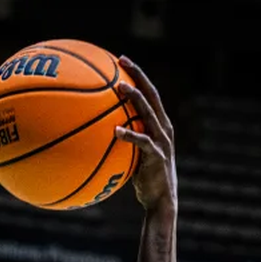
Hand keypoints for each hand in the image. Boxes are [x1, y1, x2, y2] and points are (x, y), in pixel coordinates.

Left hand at [112, 57, 175, 211]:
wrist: (159, 201)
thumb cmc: (143, 179)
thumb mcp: (132, 156)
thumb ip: (122, 141)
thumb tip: (96, 133)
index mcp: (159, 124)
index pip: (149, 93)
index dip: (137, 75)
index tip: (121, 60)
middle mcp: (163, 128)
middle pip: (152, 95)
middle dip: (138, 76)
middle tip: (121, 61)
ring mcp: (162, 141)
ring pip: (149, 112)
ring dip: (134, 98)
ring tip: (119, 87)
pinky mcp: (157, 156)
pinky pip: (142, 141)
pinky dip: (130, 134)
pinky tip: (116, 130)